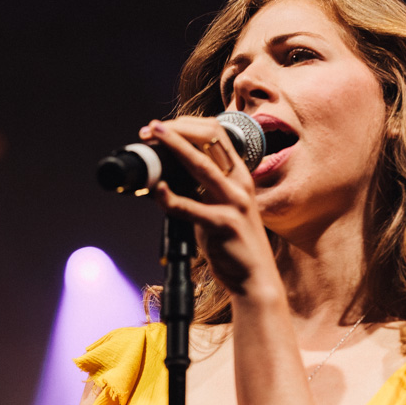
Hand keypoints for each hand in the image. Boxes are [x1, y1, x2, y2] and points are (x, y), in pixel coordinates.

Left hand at [139, 117, 281, 299]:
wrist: (255, 280)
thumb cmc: (234, 245)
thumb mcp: (221, 209)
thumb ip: (201, 192)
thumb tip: (166, 178)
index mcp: (240, 176)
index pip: (217, 134)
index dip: (187, 125)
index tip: (162, 128)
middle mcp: (240, 184)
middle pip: (210, 140)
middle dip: (177, 128)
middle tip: (150, 129)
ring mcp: (234, 203)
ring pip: (201, 165)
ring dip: (174, 146)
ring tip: (152, 135)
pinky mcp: (224, 225)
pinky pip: (190, 207)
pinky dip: (169, 197)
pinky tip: (157, 190)